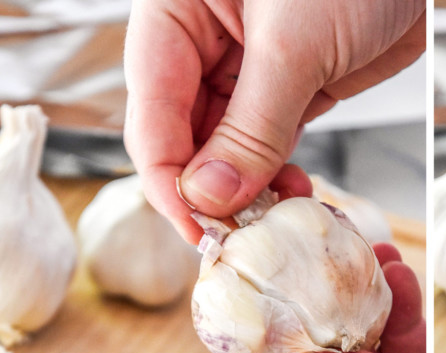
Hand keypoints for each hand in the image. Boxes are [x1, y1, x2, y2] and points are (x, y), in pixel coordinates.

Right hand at [124, 0, 424, 240]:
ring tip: (268, 219)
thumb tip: (210, 196)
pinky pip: (269, 146)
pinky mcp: (292, 89)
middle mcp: (204, 42)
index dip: (167, 177)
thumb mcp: (294, 45)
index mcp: (177, 12)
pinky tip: (289, 198)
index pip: (151, 107)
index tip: (194, 226)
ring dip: (245, 191)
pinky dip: (276, 178)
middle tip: (232, 236)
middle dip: (207, 190)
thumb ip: (252, 127)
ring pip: (227, 149)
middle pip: (183, 135)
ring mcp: (248, 69)